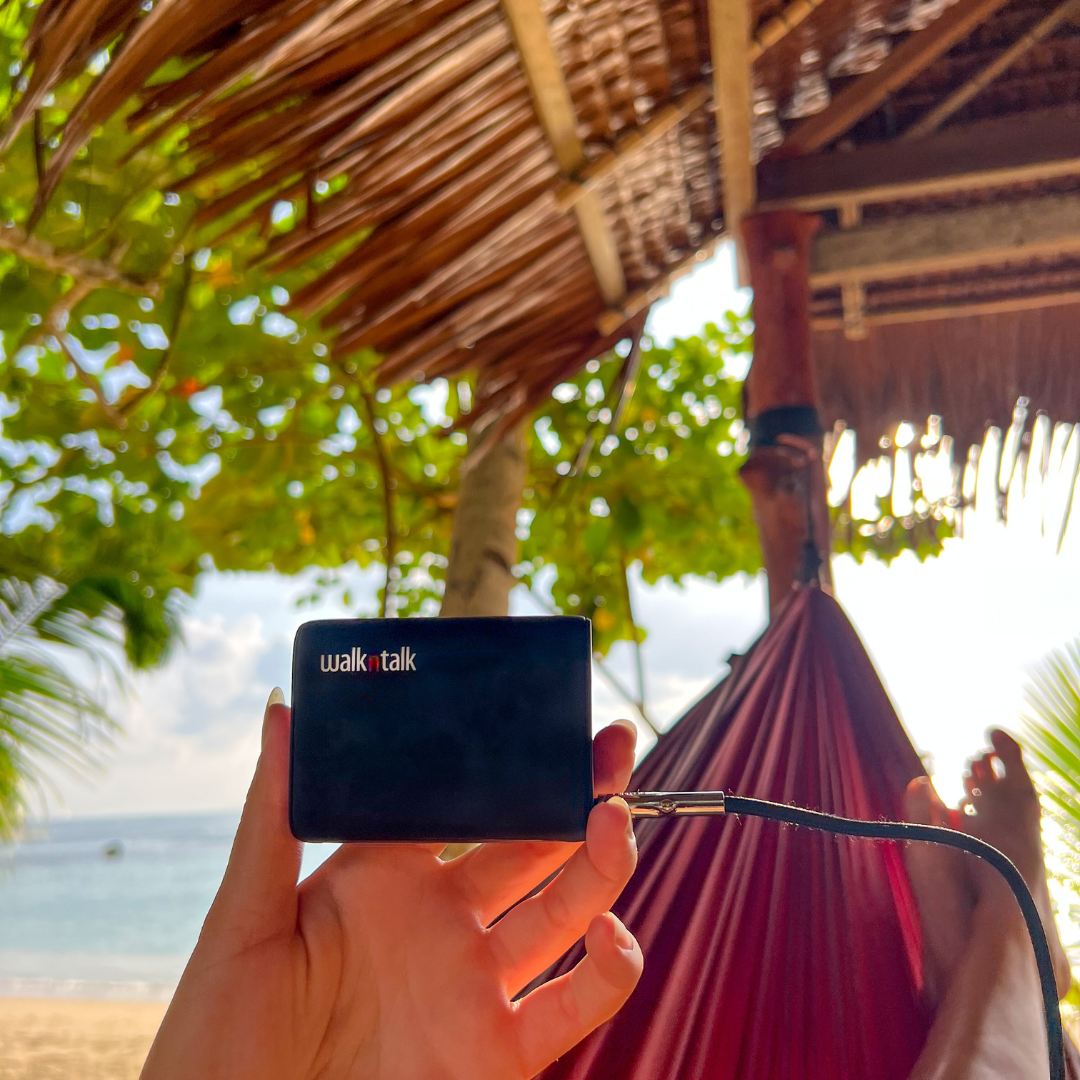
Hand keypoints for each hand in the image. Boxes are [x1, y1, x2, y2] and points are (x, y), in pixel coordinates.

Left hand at [141, 693, 641, 1079]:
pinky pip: (574, 1005)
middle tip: (612, 746)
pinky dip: (609, 970)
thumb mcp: (244, 918)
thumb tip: (282, 708)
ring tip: (614, 818)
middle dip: (575, 793)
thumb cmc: (219, 1036)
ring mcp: (474, 983)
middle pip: (529, 843)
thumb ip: (274, 816)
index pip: (462, 801)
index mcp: (385, 876)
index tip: (544, 718)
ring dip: (601, 862)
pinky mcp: (498, 1052)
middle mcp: (441, 920)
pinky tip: (608, 932)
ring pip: (564, 908)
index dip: (506, 761)